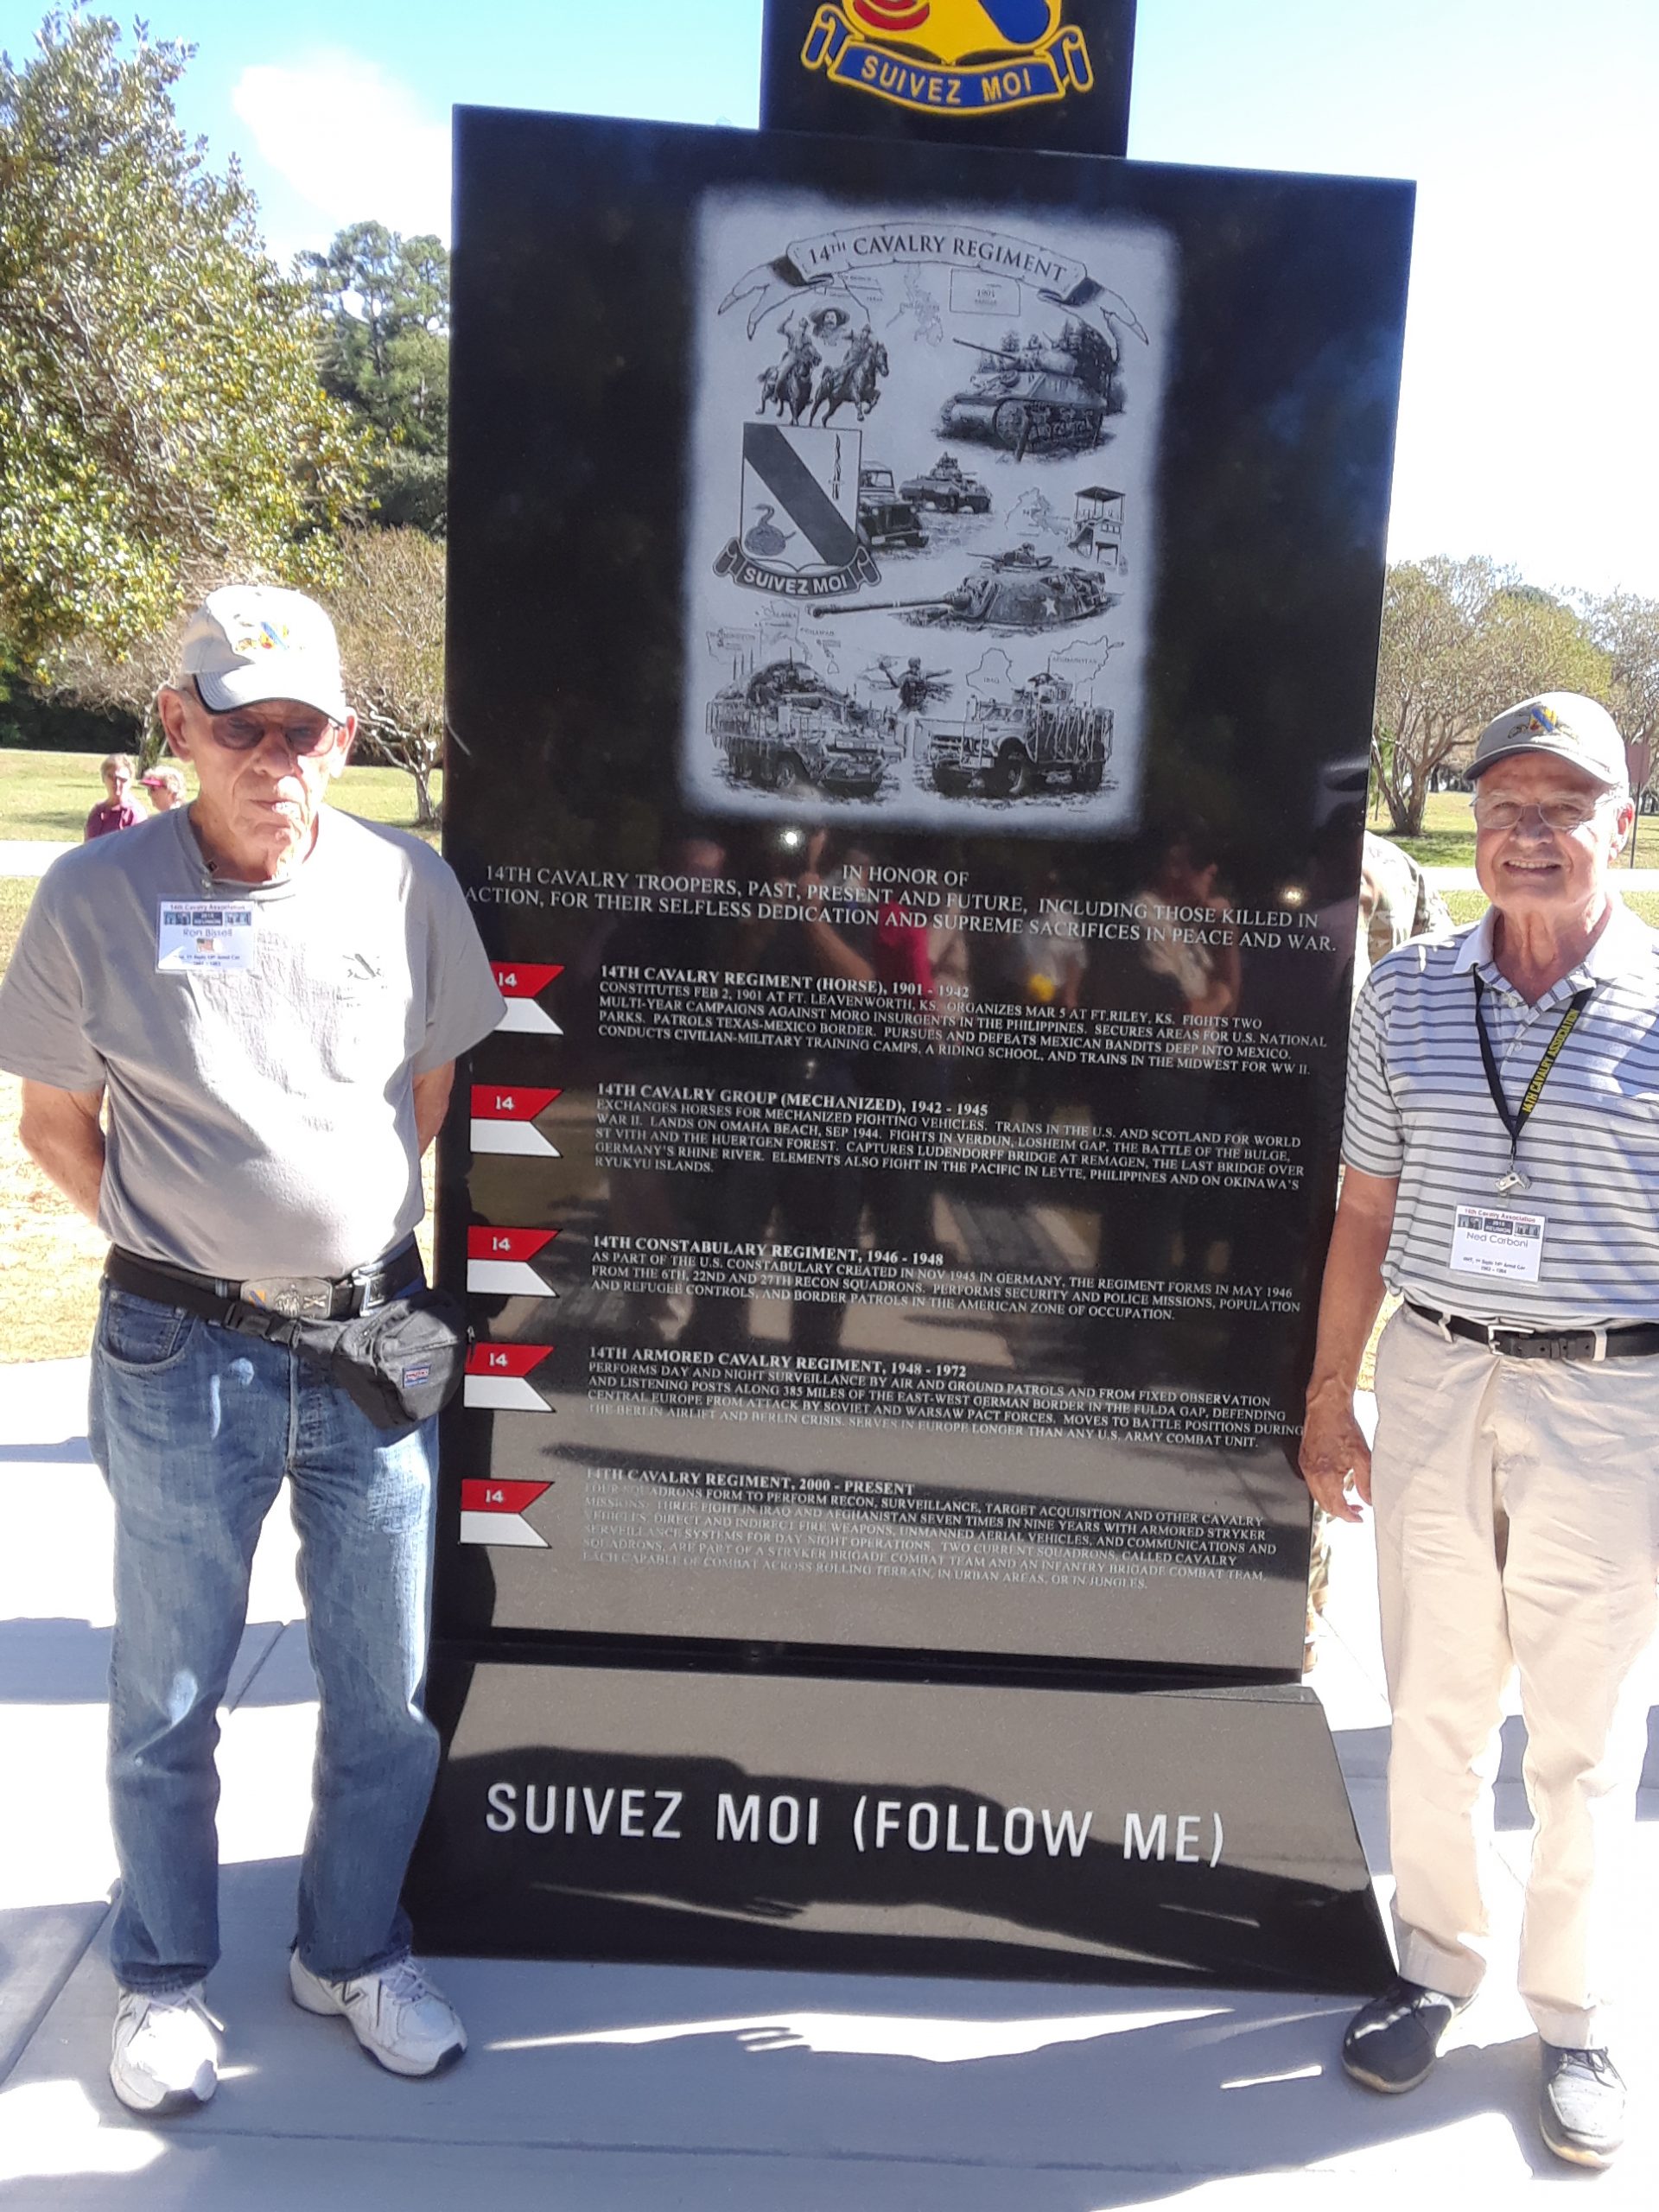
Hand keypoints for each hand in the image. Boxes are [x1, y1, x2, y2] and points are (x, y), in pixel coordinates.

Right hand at [1299, 1379, 1371, 1523]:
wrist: (1327, 1407)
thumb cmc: (1343, 1427)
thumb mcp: (1362, 1457)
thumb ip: (1366, 1483)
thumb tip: (1369, 1500)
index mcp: (1326, 1475)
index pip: (1336, 1507)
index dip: (1349, 1516)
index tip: (1359, 1517)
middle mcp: (1312, 1473)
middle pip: (1324, 1505)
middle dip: (1341, 1512)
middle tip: (1356, 1510)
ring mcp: (1306, 1467)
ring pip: (1317, 1496)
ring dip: (1332, 1501)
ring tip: (1349, 1498)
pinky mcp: (1304, 1460)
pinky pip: (1312, 1483)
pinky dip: (1324, 1490)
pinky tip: (1337, 1483)